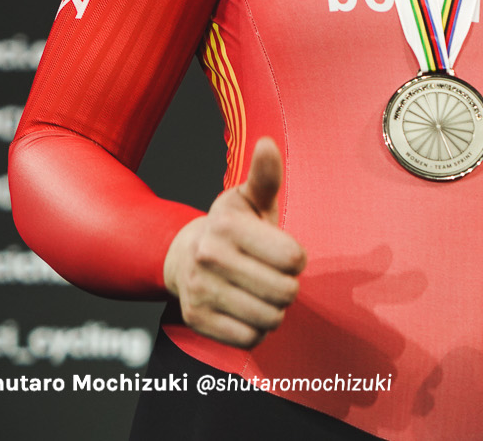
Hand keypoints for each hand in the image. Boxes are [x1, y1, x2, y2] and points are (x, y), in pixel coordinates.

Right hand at [163, 138, 306, 347]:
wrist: (185, 256)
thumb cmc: (233, 227)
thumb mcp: (251, 199)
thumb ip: (266, 176)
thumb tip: (268, 144)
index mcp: (228, 227)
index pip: (293, 259)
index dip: (297, 259)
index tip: (285, 253)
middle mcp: (209, 259)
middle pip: (285, 292)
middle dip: (289, 287)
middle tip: (276, 277)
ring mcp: (200, 291)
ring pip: (269, 319)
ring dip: (274, 309)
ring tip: (262, 293)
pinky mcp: (197, 320)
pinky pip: (249, 338)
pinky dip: (257, 329)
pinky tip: (248, 310)